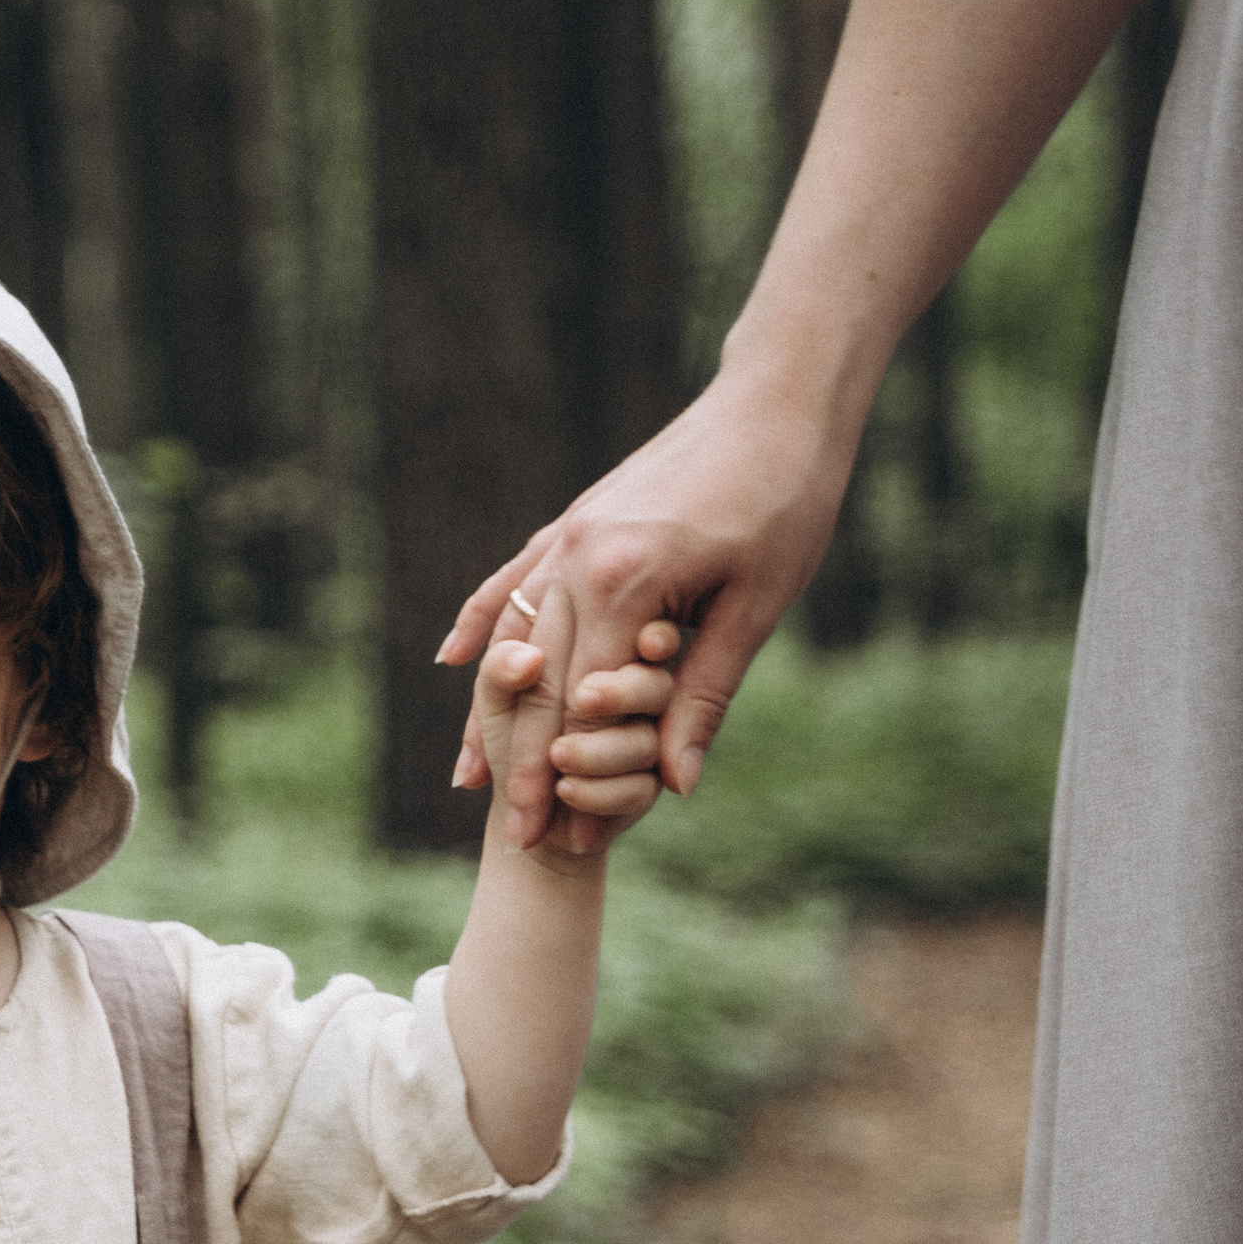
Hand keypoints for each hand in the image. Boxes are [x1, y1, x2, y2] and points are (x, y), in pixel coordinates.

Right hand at [434, 353, 859, 846]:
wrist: (779, 398)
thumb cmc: (787, 499)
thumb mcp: (758, 605)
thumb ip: (705, 693)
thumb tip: (674, 784)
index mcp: (625, 582)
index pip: (580, 705)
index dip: (568, 782)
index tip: (563, 845)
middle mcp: (578, 557)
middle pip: (537, 684)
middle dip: (524, 767)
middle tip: (516, 838)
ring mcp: (568, 534)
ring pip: (514, 639)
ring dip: (492, 712)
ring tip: (468, 778)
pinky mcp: (575, 518)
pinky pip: (514, 580)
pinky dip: (483, 621)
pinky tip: (455, 660)